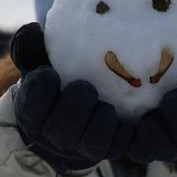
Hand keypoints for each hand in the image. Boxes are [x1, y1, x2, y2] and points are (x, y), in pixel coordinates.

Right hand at [10, 23, 133, 172]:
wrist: (77, 113)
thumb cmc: (58, 79)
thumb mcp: (40, 62)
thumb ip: (30, 47)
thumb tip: (31, 29)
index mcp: (36, 113)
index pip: (31, 106)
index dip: (39, 92)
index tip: (49, 72)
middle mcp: (58, 135)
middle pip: (62, 130)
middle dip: (74, 109)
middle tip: (84, 87)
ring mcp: (87, 145)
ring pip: (94, 144)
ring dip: (103, 123)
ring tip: (109, 107)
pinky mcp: (115, 147)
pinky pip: (126, 147)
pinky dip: (137, 133)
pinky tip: (145, 115)